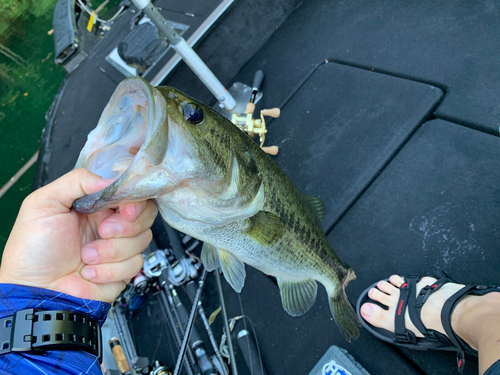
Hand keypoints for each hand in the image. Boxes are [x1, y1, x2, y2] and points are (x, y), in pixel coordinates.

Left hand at [0, 168, 157, 302]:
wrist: (34, 289)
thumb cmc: (33, 249)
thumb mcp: (44, 203)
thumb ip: (77, 181)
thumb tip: (110, 180)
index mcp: (97, 205)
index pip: (131, 194)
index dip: (134, 200)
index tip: (126, 210)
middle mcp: (111, 224)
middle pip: (146, 215)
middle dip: (126, 226)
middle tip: (103, 231)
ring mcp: (119, 248)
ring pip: (142, 240)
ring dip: (111, 251)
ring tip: (86, 256)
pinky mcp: (123, 271)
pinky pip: (134, 265)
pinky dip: (110, 270)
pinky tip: (89, 272)